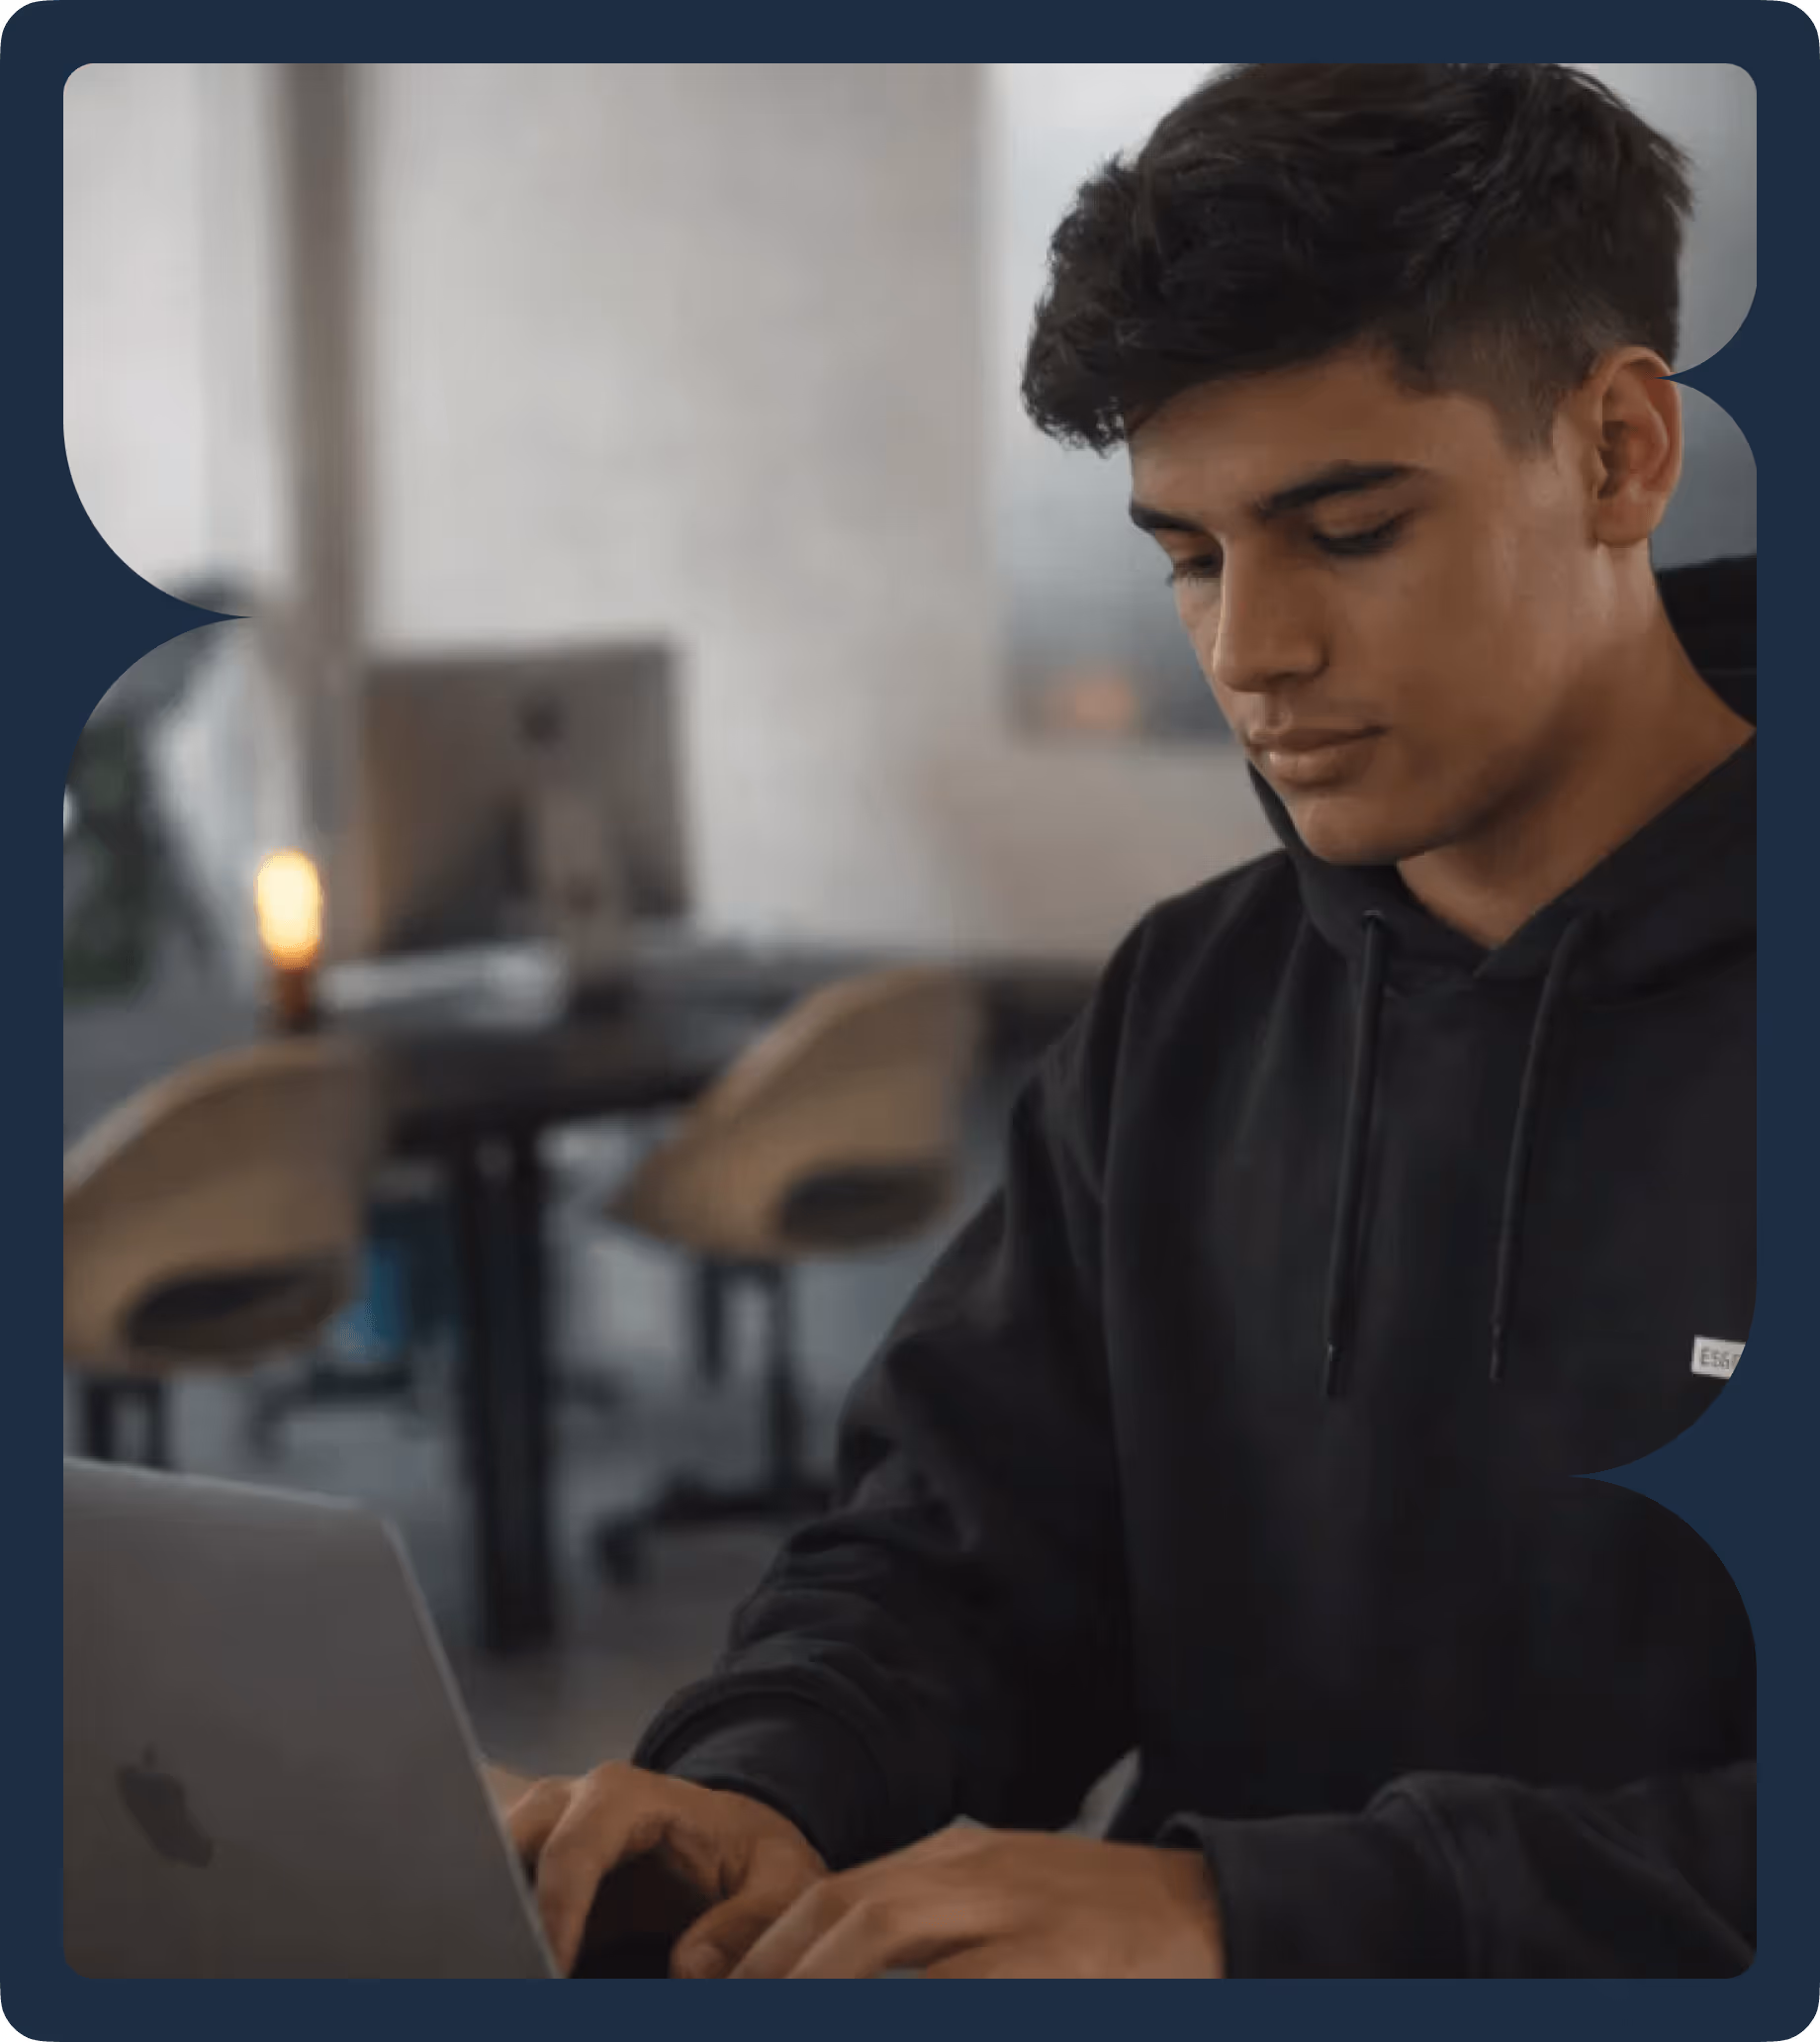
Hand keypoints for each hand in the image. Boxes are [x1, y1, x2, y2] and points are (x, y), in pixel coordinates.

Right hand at [497, 1759, 826, 1977]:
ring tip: (506, 1972)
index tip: (550, 1973)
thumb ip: (750, 1920)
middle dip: (497, 1910)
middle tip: (509, 1971)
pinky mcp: (535, 1877)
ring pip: (486, 1870)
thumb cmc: (756, 1859)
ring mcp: (543, 1836)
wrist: (739, 1847)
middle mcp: (569, 1805)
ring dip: (491, 1923)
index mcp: (625, 1796)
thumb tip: (689, 1969)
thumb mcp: (783, 1881)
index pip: (570, 1851)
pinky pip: (496, 1900)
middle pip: (503, 1848)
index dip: (554, 1915)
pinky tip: (511, 1973)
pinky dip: (498, 1936)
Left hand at [729, 1825, 1225, 1978]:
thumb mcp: (1009, 1902)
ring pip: (889, 1937)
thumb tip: (836, 1970)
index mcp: (961, 1860)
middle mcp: (979, 1875)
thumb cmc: (1106, 1928)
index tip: (722, 1995)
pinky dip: (904, 1999)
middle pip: (851, 1913)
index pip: (839, 1894)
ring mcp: (1017, 1917)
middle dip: (780, 1973)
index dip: (769, 1949)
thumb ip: (933, 1932)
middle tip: (735, 2012)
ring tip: (783, 2014)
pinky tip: (885, 2012)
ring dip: (823, 1984)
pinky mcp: (1052, 1964)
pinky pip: (957, 1987)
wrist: (1217, 1913)